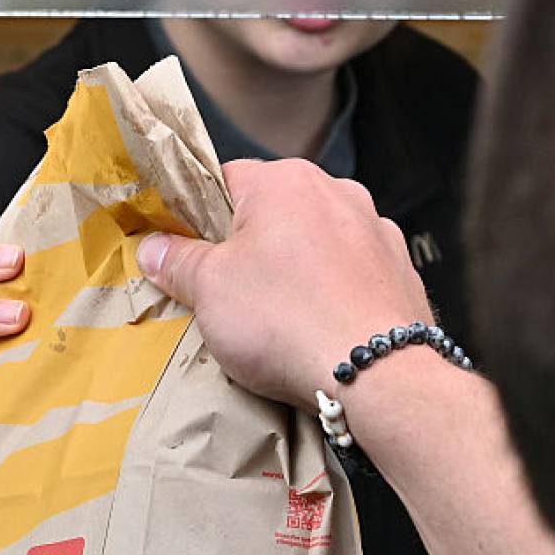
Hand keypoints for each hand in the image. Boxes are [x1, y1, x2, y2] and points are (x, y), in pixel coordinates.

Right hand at [136, 159, 433, 408]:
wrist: (378, 375)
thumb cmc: (287, 321)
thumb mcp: (210, 290)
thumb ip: (178, 261)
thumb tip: (153, 247)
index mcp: (284, 181)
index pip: (223, 179)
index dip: (197, 216)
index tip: (184, 251)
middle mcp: (337, 192)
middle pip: (273, 210)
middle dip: (248, 247)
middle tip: (226, 294)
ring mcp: (376, 229)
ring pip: (315, 241)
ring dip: (294, 268)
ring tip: (278, 319)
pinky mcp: (401, 269)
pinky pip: (351, 272)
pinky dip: (333, 291)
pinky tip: (320, 327)